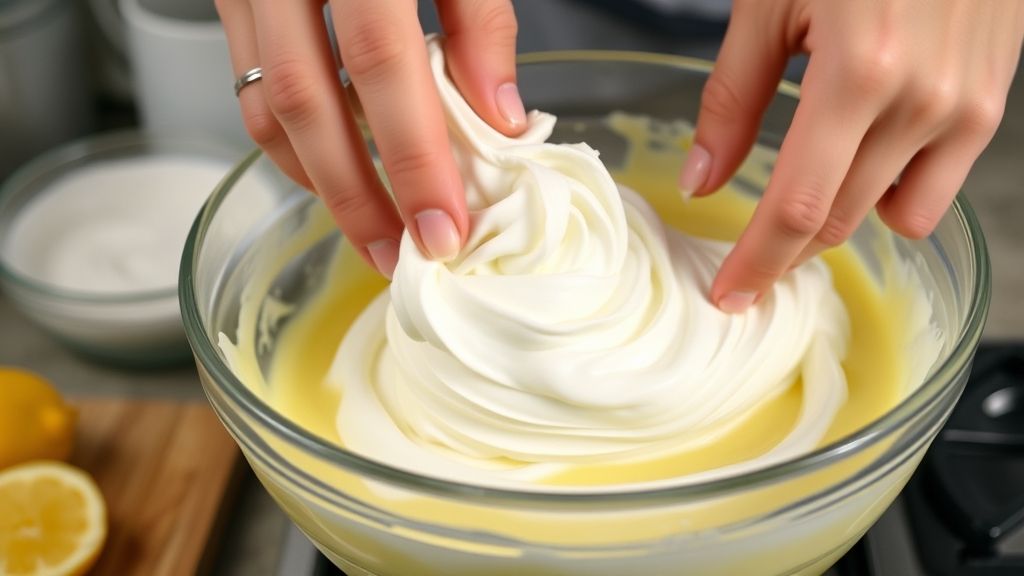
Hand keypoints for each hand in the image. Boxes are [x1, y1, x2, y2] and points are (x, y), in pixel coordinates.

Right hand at [215, 0, 523, 278]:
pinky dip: (289, 139)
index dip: (415, 154)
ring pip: (264, 99)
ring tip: (370, 234)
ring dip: (318, 180)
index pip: (383, 62)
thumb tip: (500, 118)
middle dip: (356, 195)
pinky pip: (247, 80)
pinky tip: (330, 173)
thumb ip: (478, 15)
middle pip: (307, 100)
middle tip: (403, 257)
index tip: (447, 226)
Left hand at [680, 0, 1023, 312]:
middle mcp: (924, 100)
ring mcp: (968, 104)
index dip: (758, 262)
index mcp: (859, 72)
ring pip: (891, 216)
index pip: (799, 205)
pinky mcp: (993, 101)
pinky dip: (894, 192)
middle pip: (841, 221)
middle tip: (750, 259)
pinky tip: (865, 159)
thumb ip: (732, 100)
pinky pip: (939, 188)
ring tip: (807, 191)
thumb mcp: (769, 5)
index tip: (730, 296)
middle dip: (787, 251)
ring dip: (840, 222)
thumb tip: (703, 181)